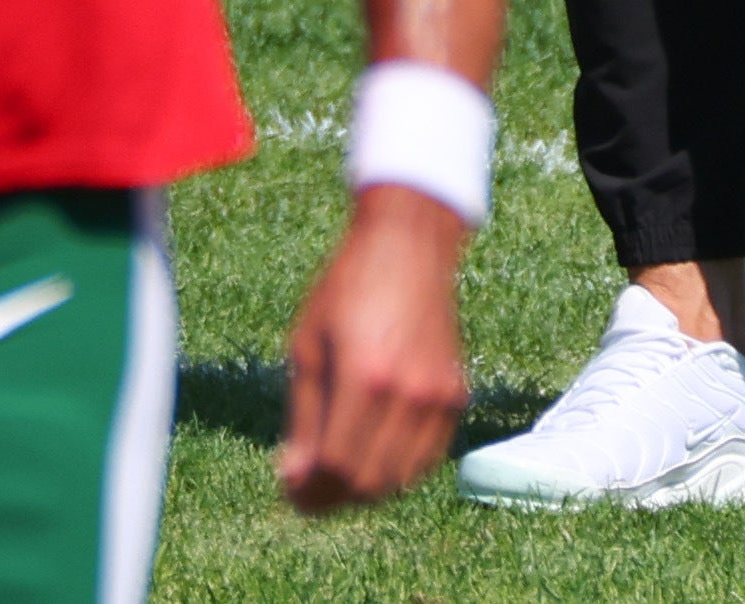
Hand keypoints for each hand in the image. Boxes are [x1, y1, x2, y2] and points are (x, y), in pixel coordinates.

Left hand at [276, 188, 473, 511]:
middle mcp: (407, 392)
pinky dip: (396, 470)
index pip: (336, 466)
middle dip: (331, 497)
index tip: (289, 490)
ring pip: (398, 479)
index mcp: (363, 376)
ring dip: (363, 488)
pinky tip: (371, 451)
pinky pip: (425, 460)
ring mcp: (437, 397)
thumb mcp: (307, 347)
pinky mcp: (455, 396)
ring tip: (336, 470)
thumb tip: (294, 479)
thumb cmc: (347, 289)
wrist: (408, 248)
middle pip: (368, 482)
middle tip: (308, 488)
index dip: (308, 492)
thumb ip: (303, 419)